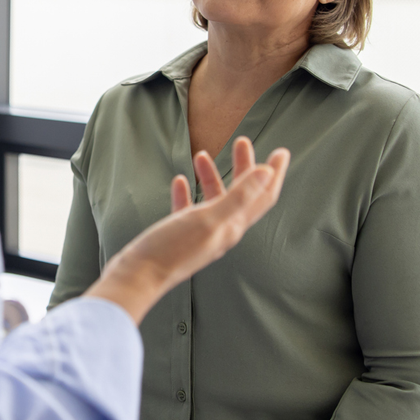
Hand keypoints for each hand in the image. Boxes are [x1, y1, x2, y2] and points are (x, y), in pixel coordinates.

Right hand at [88, 138, 289, 324]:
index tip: (281, 152)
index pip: (263, 196)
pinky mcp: (179, 236)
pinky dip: (187, 193)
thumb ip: (239, 196)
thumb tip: (267, 173)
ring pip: (213, 199)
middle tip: (242, 142)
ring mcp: (200, 234)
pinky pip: (188, 210)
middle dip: (244, 167)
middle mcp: (221, 231)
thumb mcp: (209, 218)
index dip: (274, 174)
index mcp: (233, 226)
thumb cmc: (172, 249)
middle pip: (241, 194)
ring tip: (202, 155)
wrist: (138, 277)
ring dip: (212, 175)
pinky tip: (179, 181)